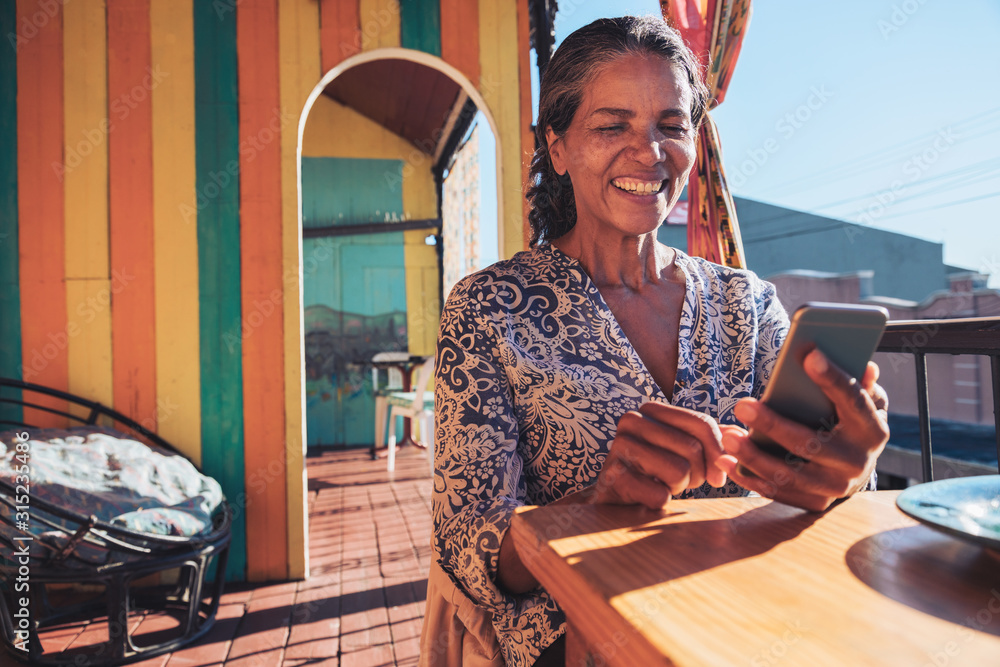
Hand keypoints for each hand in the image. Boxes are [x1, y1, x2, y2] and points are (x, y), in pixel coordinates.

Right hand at [590, 402, 727, 509]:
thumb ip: (712, 439)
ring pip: (678, 471)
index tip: (718, 477)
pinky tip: (646, 495)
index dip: (718, 452)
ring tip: (662, 484)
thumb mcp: (683, 449)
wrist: (614, 494)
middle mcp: (632, 420)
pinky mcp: (613, 476)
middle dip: (697, 474)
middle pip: (692, 448)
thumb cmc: (655, 470)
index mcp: (651, 409)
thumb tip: (742, 435)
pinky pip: (660, 494)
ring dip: (678, 487)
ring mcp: (619, 447)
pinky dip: (661, 501)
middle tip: (683, 481)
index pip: (701, 423)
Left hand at [716, 349, 889, 511]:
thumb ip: (861, 384)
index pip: (853, 401)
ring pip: (788, 473)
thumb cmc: (851, 424)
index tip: (809, 355)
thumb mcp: (864, 402)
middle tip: (741, 406)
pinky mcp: (815, 502)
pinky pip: (777, 491)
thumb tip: (866, 365)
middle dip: (772, 425)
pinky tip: (725, 461)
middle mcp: (858, 462)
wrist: (856, 469)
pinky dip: (749, 477)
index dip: (833, 379)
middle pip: (810, 444)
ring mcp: (836, 486)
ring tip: (727, 436)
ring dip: (753, 456)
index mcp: (872, 430)